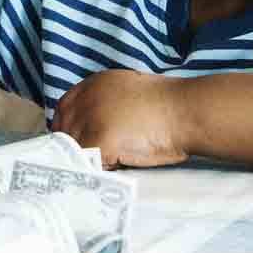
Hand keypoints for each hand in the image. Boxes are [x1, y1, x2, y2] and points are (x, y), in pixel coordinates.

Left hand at [51, 69, 188, 168]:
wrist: (188, 111)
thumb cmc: (171, 106)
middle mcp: (87, 98)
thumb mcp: (130, 92)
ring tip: (115, 158)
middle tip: (96, 158)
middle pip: (66, 130)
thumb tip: (93, 126)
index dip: (67, 128)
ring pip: (76, 149)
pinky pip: (89, 163)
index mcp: (95, 84)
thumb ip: (107, 103)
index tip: (73, 143)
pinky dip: (101, 168)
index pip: (64, 108)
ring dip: (90, 159)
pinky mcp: (99, 140)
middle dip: (77, 147)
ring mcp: (91, 119)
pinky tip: (119, 164)